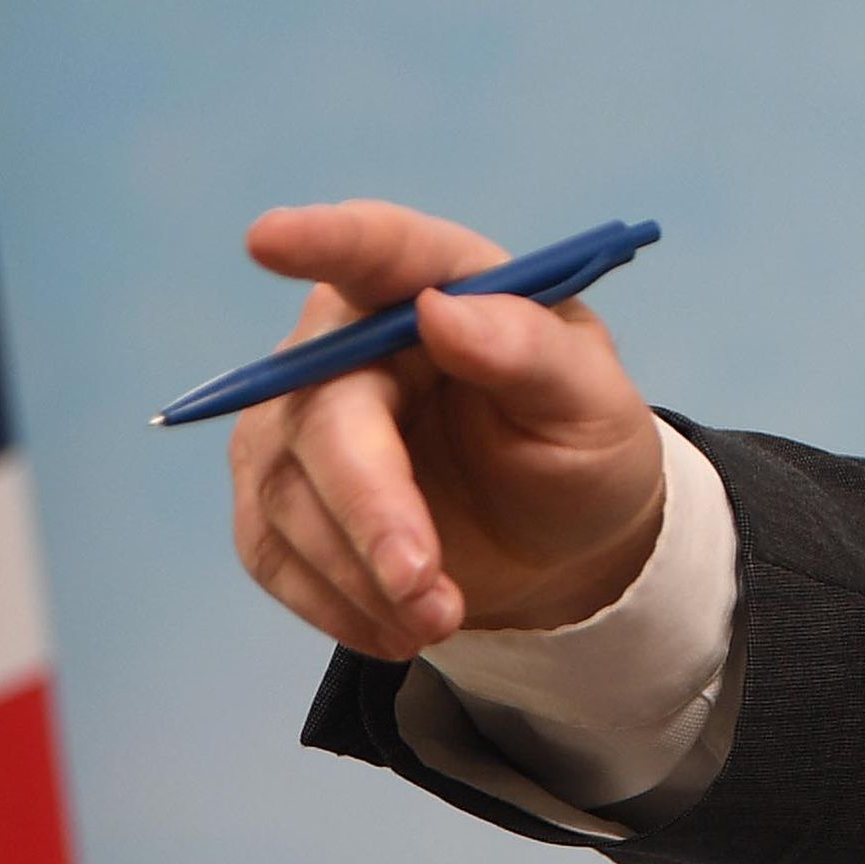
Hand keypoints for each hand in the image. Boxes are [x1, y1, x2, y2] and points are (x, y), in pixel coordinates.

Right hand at [227, 200, 667, 659]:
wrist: (555, 544)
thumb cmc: (577, 448)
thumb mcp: (594, 406)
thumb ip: (532, 351)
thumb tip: (444, 313)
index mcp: (438, 284)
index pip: (377, 248)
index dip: (322, 241)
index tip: (270, 239)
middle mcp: (349, 338)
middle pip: (321, 408)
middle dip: (371, 507)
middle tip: (425, 587)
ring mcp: (298, 417)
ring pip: (288, 492)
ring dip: (363, 572)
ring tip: (442, 616)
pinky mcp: (275, 493)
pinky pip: (272, 551)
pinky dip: (336, 602)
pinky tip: (398, 625)